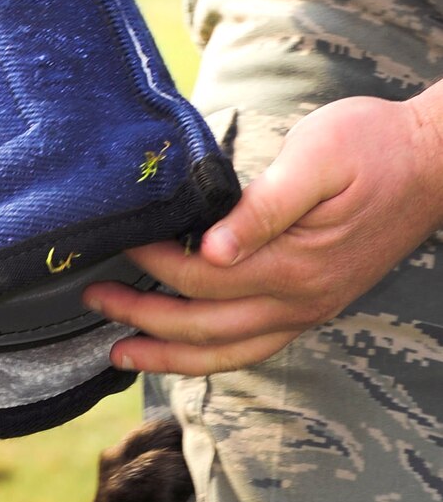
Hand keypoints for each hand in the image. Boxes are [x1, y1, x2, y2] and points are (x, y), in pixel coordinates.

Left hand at [83, 92, 442, 375]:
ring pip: (229, 352)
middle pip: (205, 327)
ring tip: (120, 353)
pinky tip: (182, 351)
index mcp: (295, 264)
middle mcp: (302, 300)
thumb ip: (264, 207)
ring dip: (171, 355)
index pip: (203, 277)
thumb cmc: (374, 145)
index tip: (119, 244)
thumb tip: (212, 248)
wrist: (437, 161)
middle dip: (144, 319)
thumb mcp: (317, 158)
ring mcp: (311, 309)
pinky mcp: (316, 305)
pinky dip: (212, 356)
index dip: (154, 265)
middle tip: (93, 300)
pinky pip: (255, 347)